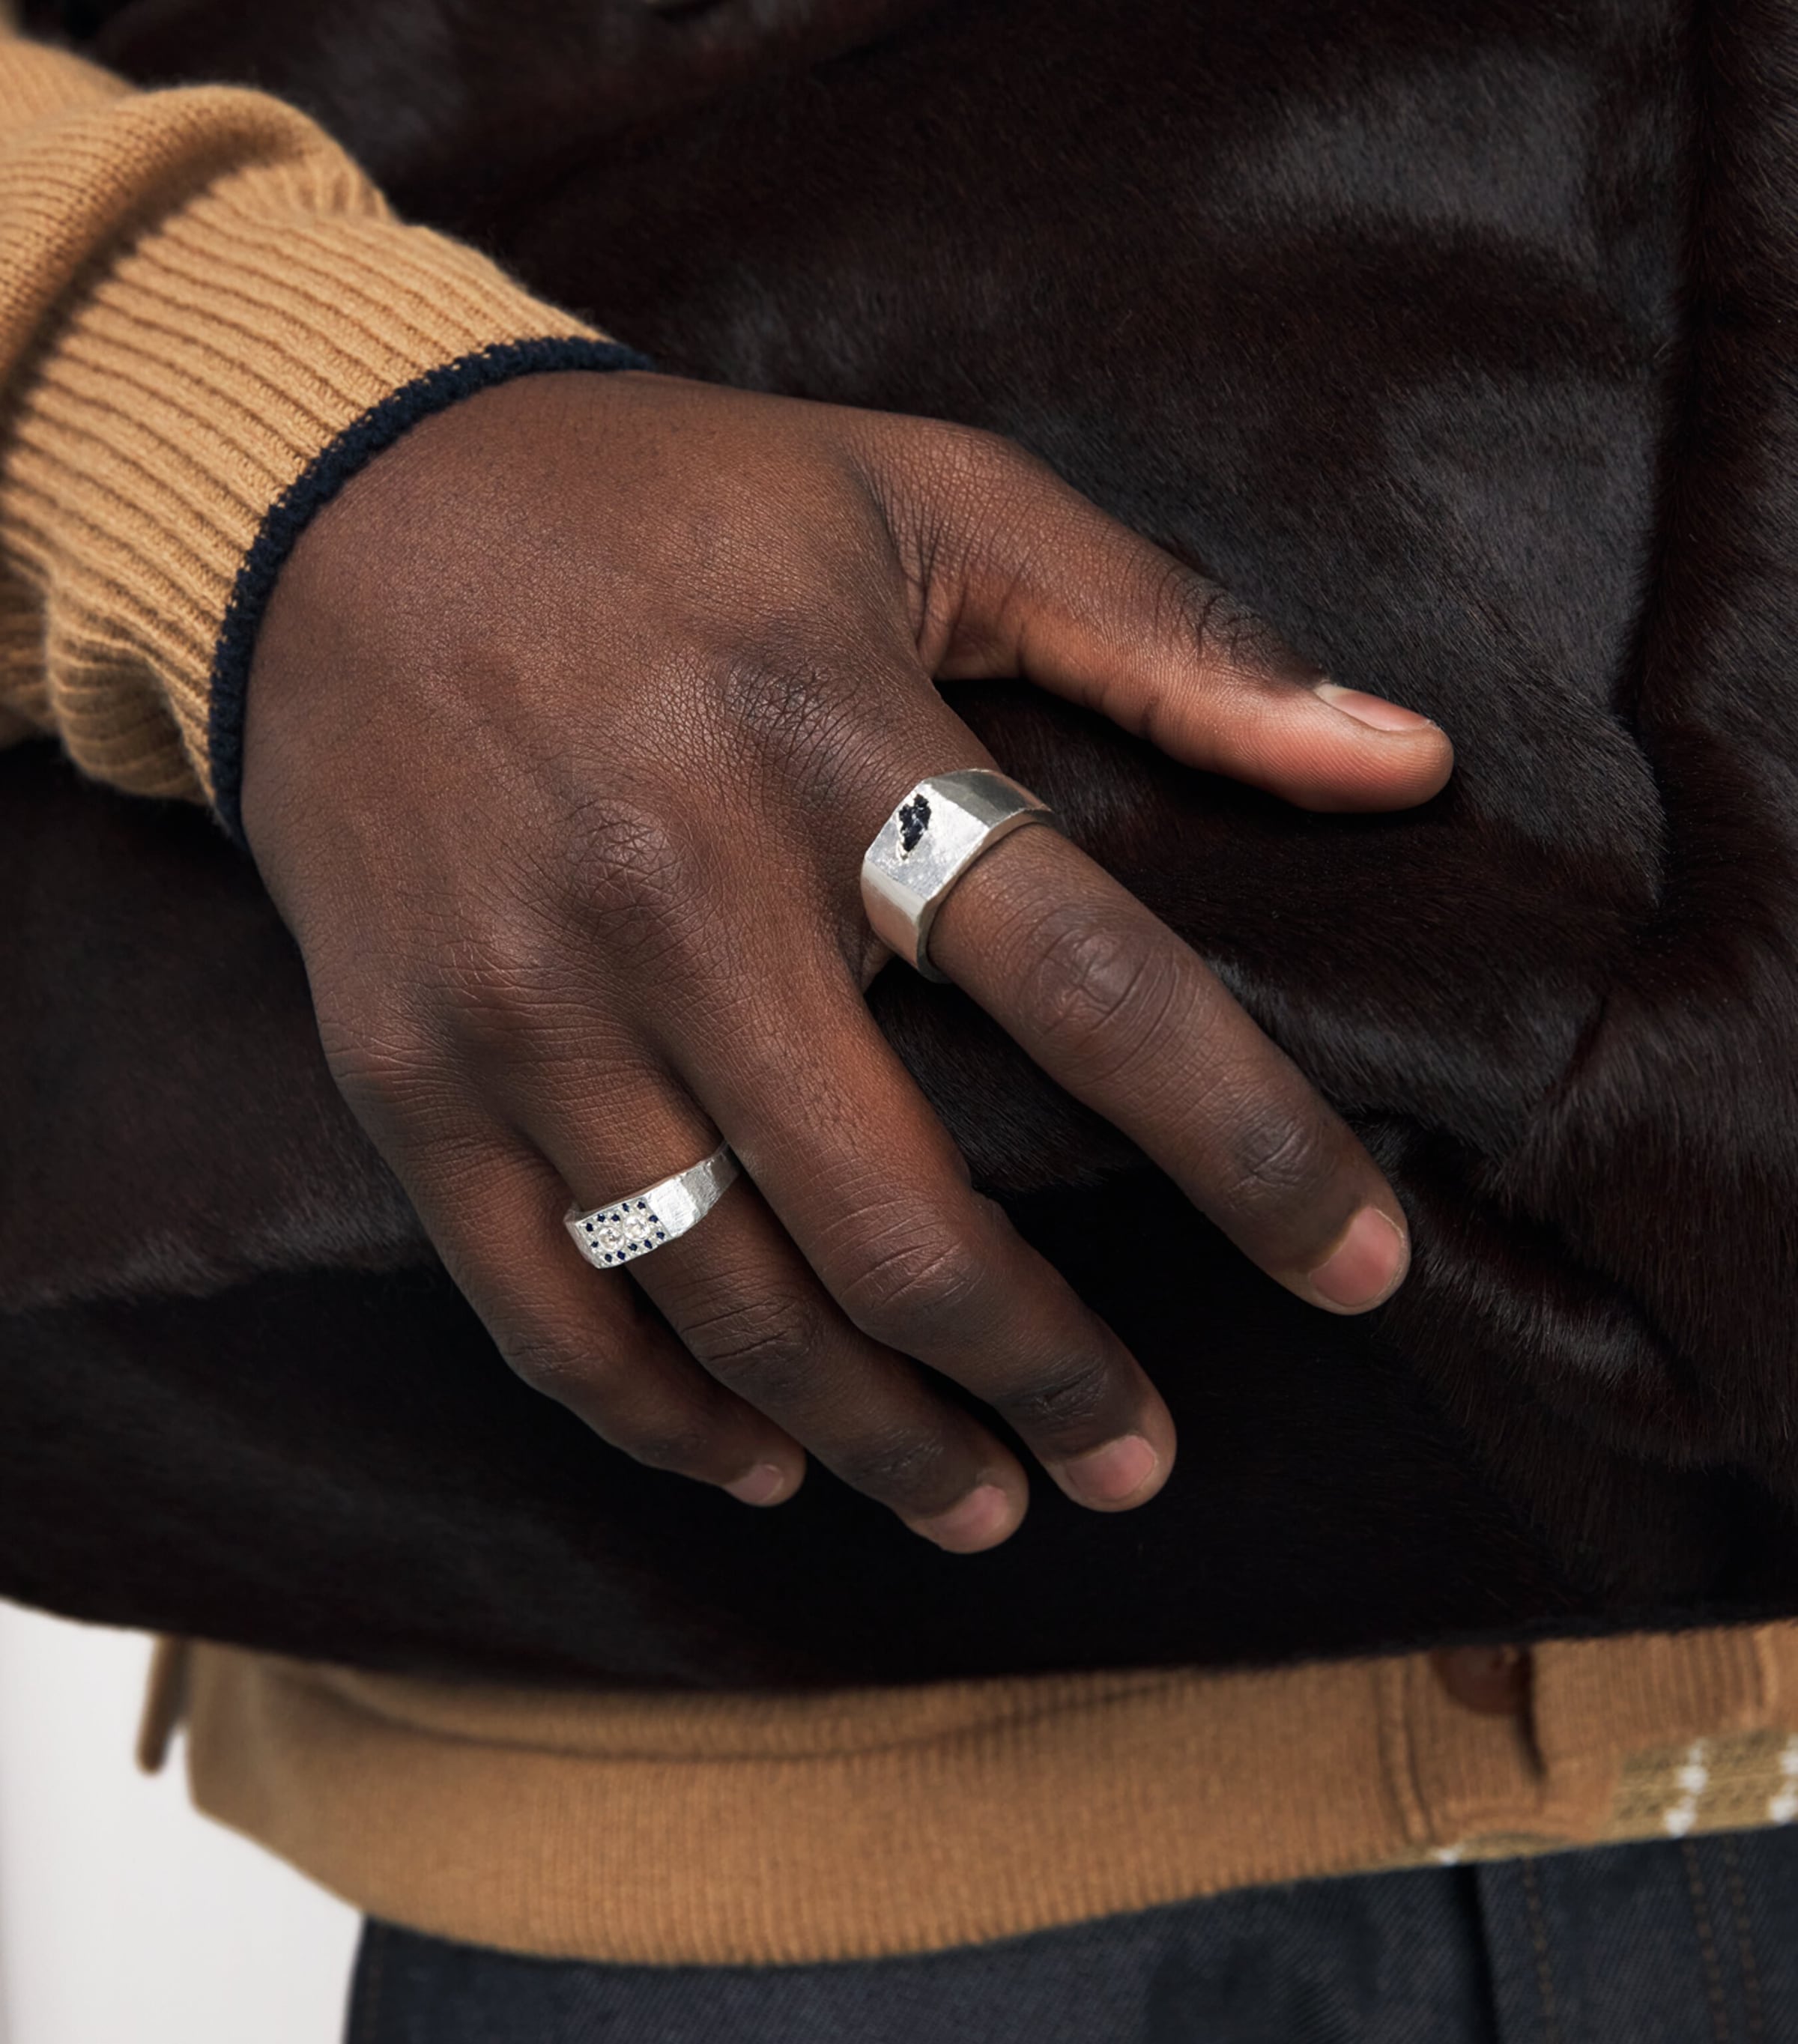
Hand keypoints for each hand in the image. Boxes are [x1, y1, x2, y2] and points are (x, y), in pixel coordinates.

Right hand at [242, 372, 1451, 1550]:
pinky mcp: (409, 1070)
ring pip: (727, 1300)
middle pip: (901, 1215)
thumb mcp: (928, 497)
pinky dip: (664, 1418)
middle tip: (1138, 1462)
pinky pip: (542, 1307)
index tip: (1360, 1272)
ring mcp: (525, 1001)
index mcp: (832, 736)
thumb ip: (1167, 633)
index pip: (1092, 982)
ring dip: (880, 1437)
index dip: (1251, 1150)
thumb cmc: (672, 506)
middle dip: (1048, 1373)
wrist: (334, 508)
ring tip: (989, 1503)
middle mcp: (676, 889)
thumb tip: (1405, 762)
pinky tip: (765, 1464)